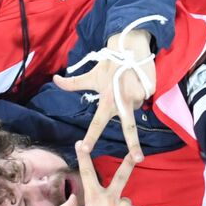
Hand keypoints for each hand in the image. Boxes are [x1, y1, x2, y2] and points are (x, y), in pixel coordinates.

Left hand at [51, 28, 155, 159]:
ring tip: (128, 82)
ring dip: (132, 99)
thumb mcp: (92, 75)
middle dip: (134, 145)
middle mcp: (123, 100)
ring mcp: (138, 95)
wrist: (129, 45)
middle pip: (128, 127)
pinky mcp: (150, 90)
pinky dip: (140, 92)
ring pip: (135, 106)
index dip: (91, 137)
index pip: (97, 122)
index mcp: (107, 99)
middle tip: (138, 159)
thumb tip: (55, 79)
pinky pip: (144, 97)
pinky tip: (137, 80)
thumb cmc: (109, 64)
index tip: (84, 150)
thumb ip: (73, 83)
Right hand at [56, 141, 144, 205]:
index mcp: (94, 199)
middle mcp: (111, 199)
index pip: (86, 174)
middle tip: (134, 152)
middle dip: (127, 161)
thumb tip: (74, 196)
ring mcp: (126, 205)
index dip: (83, 157)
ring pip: (122, 201)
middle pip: (120, 175)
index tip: (81, 143)